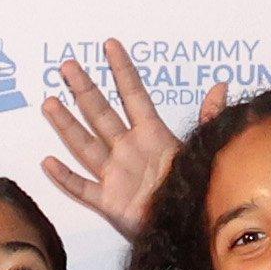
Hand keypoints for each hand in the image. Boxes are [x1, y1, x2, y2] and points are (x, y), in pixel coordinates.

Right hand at [41, 40, 207, 237]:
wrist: (190, 224)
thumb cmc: (196, 186)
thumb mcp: (204, 149)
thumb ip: (209, 118)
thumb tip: (222, 86)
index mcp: (153, 134)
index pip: (134, 95)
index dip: (123, 70)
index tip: (111, 45)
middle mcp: (129, 149)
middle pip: (101, 114)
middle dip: (85, 89)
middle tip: (68, 65)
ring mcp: (116, 174)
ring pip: (85, 145)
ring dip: (67, 125)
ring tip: (50, 102)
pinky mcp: (108, 201)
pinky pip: (82, 187)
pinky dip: (65, 177)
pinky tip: (48, 162)